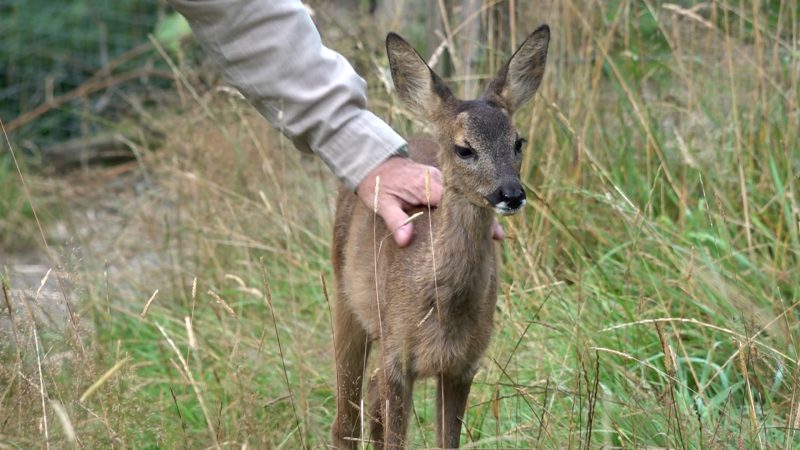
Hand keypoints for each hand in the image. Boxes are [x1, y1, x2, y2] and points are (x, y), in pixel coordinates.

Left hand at [356, 156, 504, 246]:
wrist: (375, 162)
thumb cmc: (378, 185)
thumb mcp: (382, 204)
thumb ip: (396, 222)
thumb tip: (406, 241)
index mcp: (428, 186)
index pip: (456, 204)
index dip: (473, 219)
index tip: (489, 232)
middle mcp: (439, 180)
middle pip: (466, 200)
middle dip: (482, 218)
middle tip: (500, 236)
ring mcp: (441, 178)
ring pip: (464, 197)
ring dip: (477, 213)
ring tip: (496, 233)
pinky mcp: (440, 181)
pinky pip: (458, 194)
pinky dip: (468, 207)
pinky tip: (477, 223)